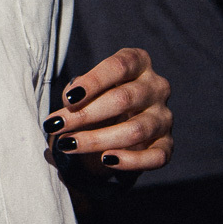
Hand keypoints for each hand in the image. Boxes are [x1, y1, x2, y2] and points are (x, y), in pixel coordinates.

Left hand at [43, 47, 172, 174]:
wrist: (118, 121)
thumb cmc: (99, 96)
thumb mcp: (88, 87)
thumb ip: (77, 92)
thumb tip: (70, 103)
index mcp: (139, 63)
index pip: (119, 67)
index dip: (93, 82)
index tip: (68, 99)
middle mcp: (157, 87)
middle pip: (124, 99)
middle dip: (85, 114)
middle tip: (56, 125)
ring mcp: (164, 116)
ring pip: (135, 130)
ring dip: (97, 140)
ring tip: (68, 144)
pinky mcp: (167, 144)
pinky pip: (155, 156)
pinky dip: (131, 160)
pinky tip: (106, 159)